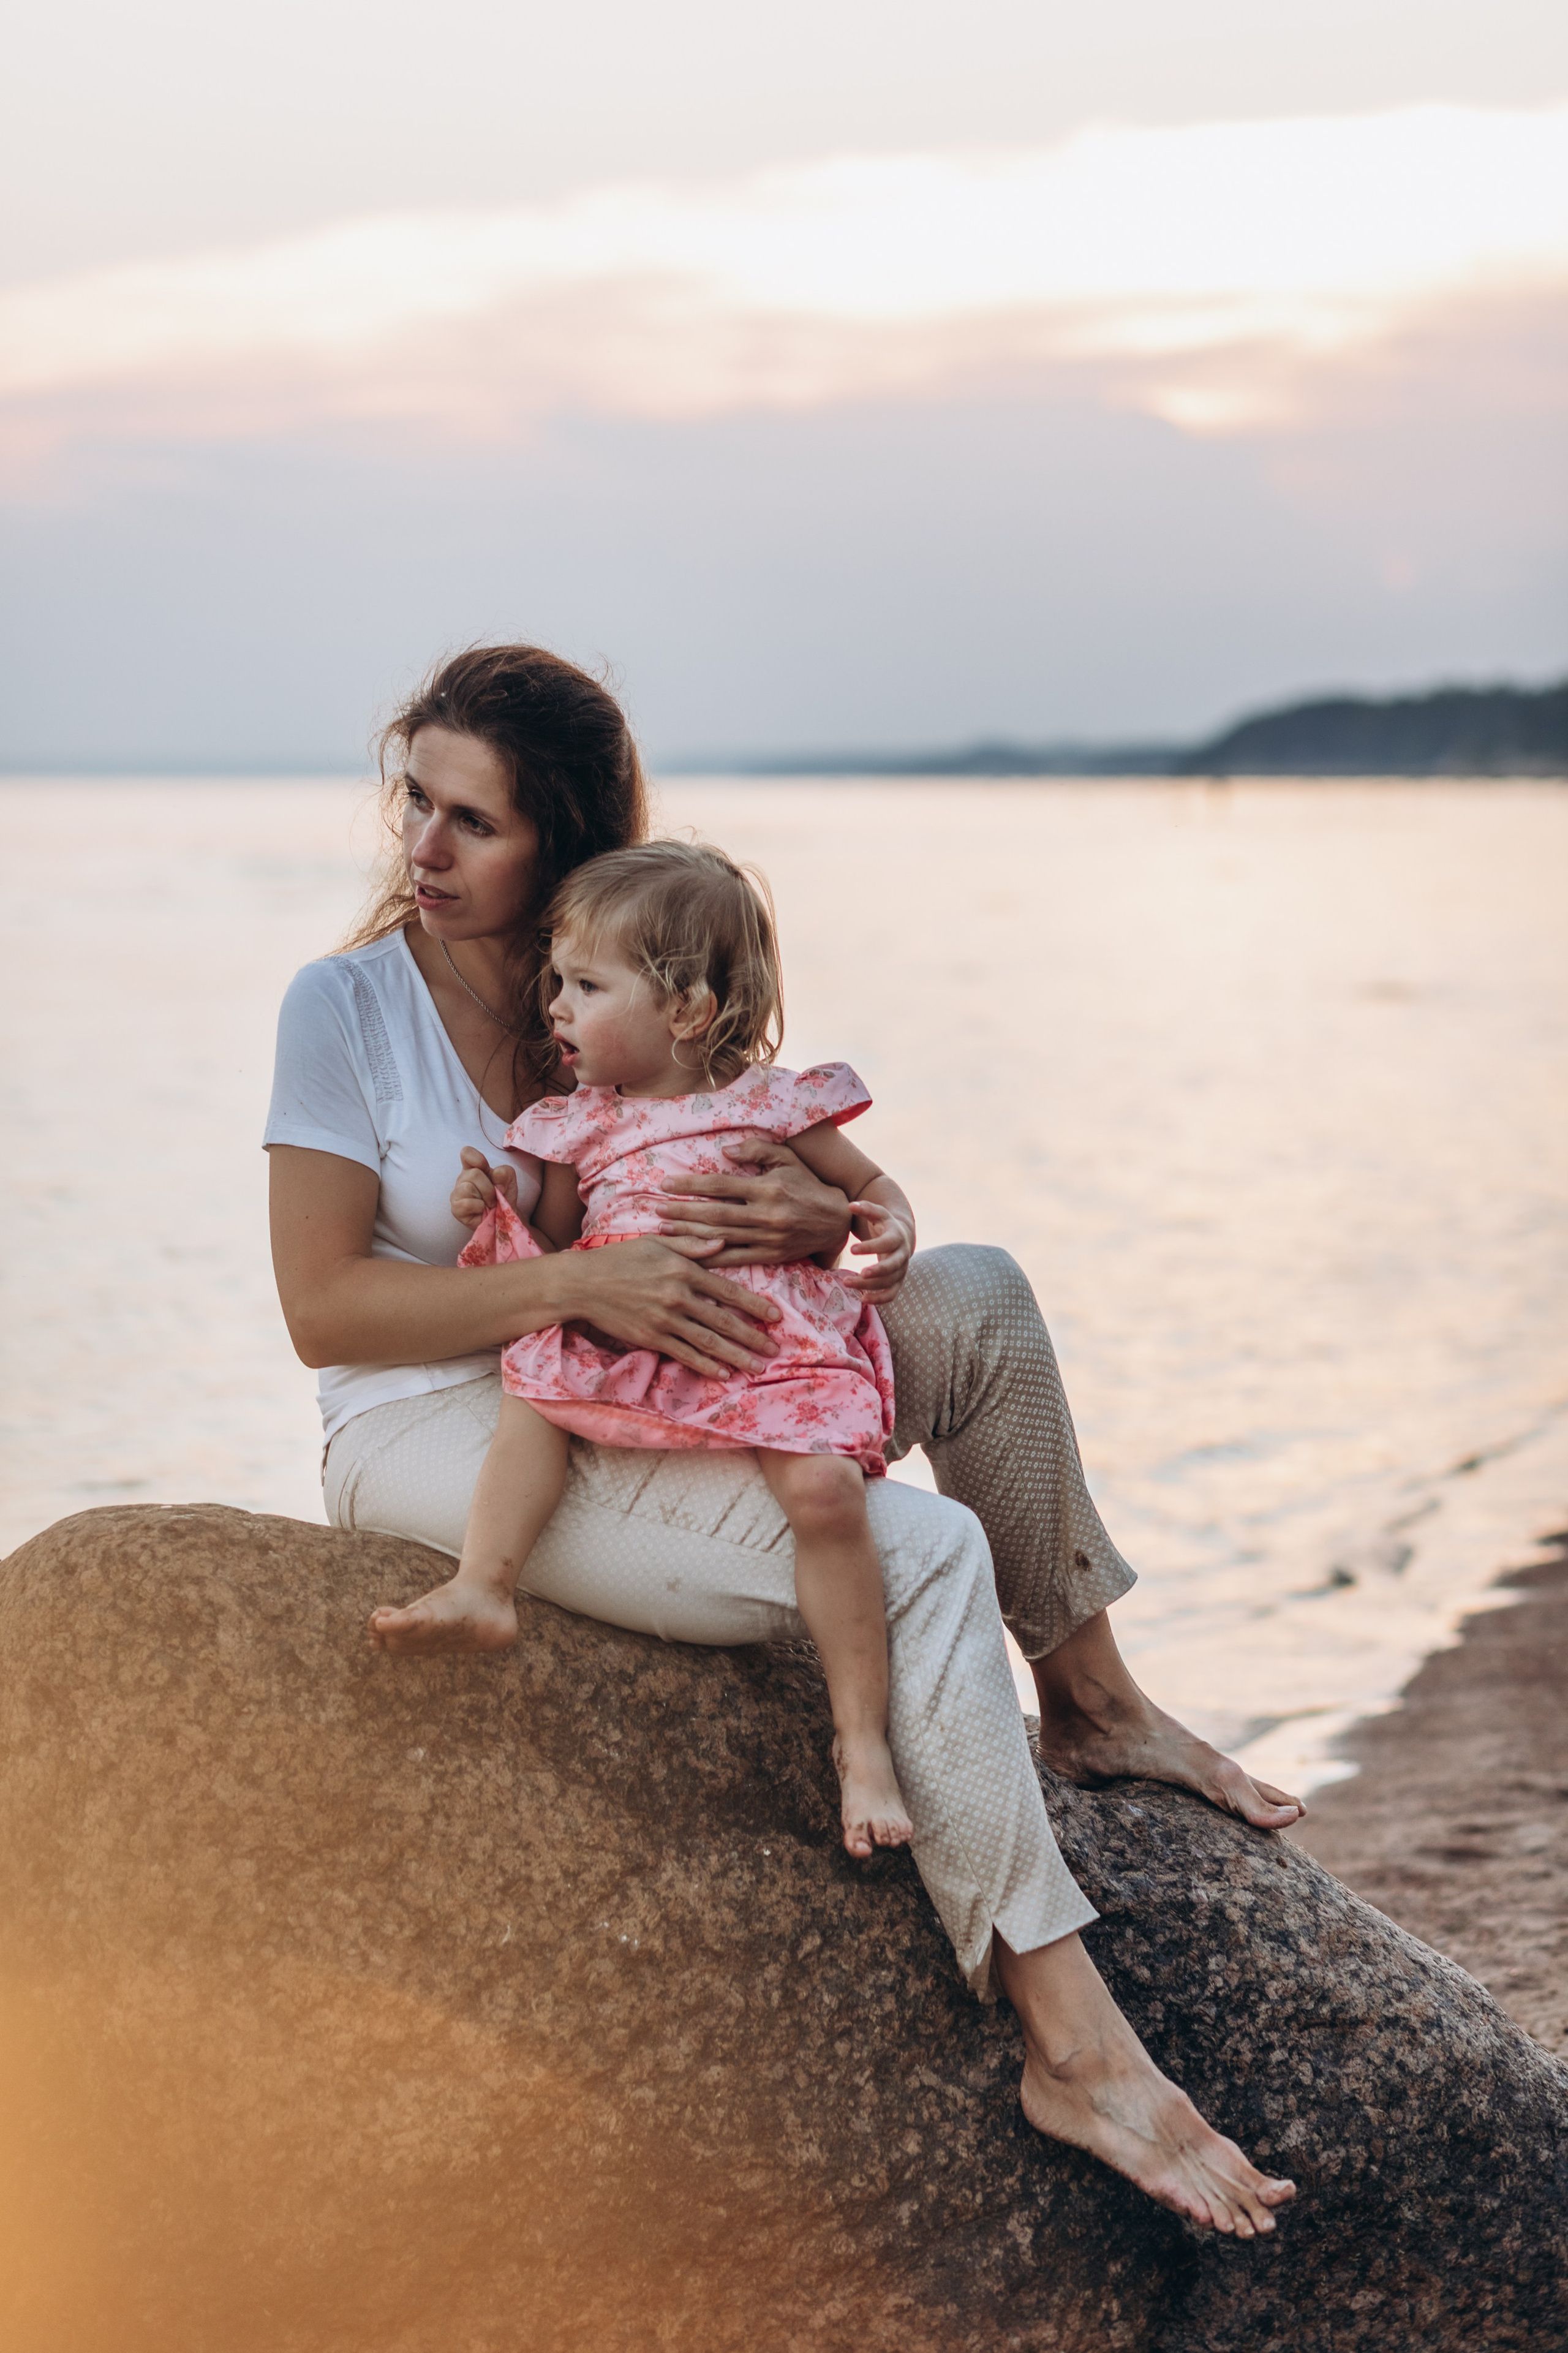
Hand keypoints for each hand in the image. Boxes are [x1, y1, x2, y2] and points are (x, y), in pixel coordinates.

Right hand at [451, 1145, 518, 1230]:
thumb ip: (505, 1173)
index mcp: (473, 1167)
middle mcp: (463, 1178)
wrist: (505, 1218)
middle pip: (473, 1174)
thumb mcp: (509, 1181)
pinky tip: (481, 1210)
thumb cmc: (503, 1197)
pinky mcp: (456, 1208)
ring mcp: (457, 1193)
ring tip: (488, 1204)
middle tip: (494, 1197)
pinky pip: (466, 1203)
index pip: (466, 1153)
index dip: (478, 1159)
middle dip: (489, 1187)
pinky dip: (478, 1207)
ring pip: (468, 1188)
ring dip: (485, 1198)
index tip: (487, 1169)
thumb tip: (495, 1177)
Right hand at [564, 1237, 784, 1378]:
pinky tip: (722, 1373)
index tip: (775, 1316)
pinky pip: (684, 1354)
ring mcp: (665, 1319)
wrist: (584, 1283)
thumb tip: (722, 1242)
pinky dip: (705, 1365)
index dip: (754, 1305)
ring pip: (708, 1341)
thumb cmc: (621, 1258)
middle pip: (723, 1320)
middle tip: (775, 1350)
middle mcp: (678, 1296)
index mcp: (683, 1269)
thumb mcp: (657, 1242)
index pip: (727, 1290)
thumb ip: (691, 1244)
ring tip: (757, 1367)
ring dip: (735, 1356)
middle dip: (752, 1337)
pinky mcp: (651, 1337)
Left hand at [656, 1136, 853, 1267]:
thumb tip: (726, 1151)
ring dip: (689, 1235)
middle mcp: (766, 1215)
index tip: (665, 1184)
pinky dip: (711, 1258)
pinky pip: (735, 1259)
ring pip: (720, 1238)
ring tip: (663, 1231)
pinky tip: (689, 1256)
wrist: (836, 1220)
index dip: (691, 1184)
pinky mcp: (771, 1256)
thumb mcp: (787, 1159)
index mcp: (767, 1188)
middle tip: (655, 1209)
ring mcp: (768, 1238)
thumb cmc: (807, 1184)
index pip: (721, 1185)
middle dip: (682, 1212)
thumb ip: (757, 1150)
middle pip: (714, 1214)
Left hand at [841, 1201, 913, 1305]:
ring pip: (889, 1282)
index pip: (887, 1243)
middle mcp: (902, 1255)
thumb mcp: (878, 1214)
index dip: (871, 1247)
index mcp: (897, 1237)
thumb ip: (866, 1208)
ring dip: (870, 1286)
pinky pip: (891, 1294)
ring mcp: (901, 1270)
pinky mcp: (897, 1282)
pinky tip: (862, 1299)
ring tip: (847, 1283)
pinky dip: (879, 1299)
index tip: (852, 1250)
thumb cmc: (885, 1225)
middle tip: (860, 1274)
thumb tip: (850, 1205)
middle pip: (892, 1266)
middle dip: (877, 1271)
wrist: (902, 1237)